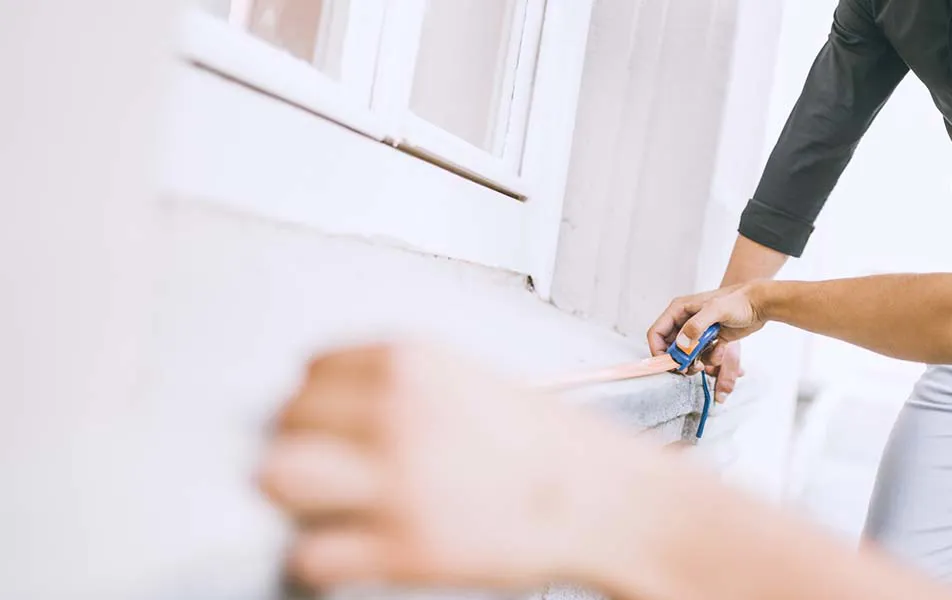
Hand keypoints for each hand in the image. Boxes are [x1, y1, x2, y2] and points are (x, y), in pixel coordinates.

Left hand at [258, 343, 618, 590]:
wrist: (593, 494)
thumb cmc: (533, 438)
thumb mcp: (461, 378)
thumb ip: (393, 381)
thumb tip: (322, 399)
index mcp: (410, 362)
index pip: (311, 370)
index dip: (317, 400)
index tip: (328, 421)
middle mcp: (396, 413)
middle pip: (286, 419)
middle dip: (297, 441)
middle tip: (325, 464)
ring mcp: (398, 481)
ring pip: (277, 477)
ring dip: (288, 493)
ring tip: (316, 503)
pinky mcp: (405, 548)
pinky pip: (311, 555)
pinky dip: (319, 558)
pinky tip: (346, 548)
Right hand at [647, 283, 766, 401]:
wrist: (758, 304)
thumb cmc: (737, 301)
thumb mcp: (715, 310)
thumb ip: (695, 326)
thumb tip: (681, 344)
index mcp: (679, 310)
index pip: (657, 333)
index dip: (658, 350)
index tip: (669, 363)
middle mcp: (684, 321)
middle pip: (669, 347)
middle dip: (677, 360)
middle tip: (687, 368)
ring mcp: (696, 331)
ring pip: (685, 354)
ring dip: (693, 362)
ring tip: (703, 364)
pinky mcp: (708, 339)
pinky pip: (701, 355)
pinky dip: (709, 358)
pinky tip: (720, 350)